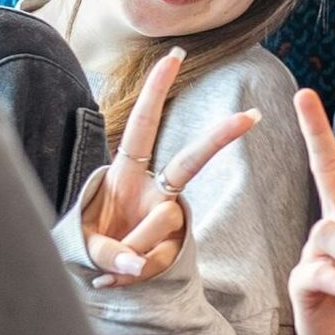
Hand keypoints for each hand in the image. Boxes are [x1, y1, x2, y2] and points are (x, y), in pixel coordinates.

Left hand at [84, 47, 260, 287]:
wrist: (94, 276)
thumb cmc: (86, 245)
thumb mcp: (83, 245)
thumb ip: (107, 252)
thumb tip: (135, 265)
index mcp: (123, 174)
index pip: (142, 126)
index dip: (155, 91)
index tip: (175, 56)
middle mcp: (150, 191)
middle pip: (189, 162)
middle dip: (218, 138)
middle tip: (251, 117)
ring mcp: (165, 219)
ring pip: (163, 221)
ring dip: (131, 247)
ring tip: (109, 265)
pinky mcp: (171, 247)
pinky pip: (159, 259)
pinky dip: (133, 274)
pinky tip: (115, 278)